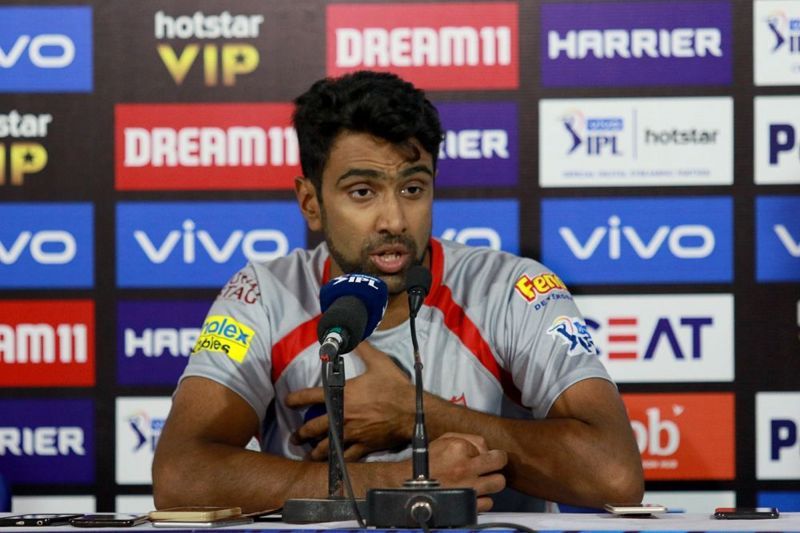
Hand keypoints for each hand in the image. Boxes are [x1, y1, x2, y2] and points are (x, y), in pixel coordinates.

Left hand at [285, 341, 415, 459]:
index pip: (310, 396)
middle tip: (295, 437)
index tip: (288, 401)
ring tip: (308, 455)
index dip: (295, 398)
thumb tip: (354, 338)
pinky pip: (345, 458)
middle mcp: (342, 416)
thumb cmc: (395, 387)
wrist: (411, 411)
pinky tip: (330, 465)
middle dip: (301, 433)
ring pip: (326, 447)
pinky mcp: (363, 446)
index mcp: (342, 394)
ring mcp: (351, 433)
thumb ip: (363, 349)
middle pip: (313, 427)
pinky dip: (336, 462)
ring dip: (314, 451)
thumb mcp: (379, 362)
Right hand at [427, 433, 506, 511]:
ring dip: (491, 481)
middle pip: (499, 461)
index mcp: (458, 448)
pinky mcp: (467, 505)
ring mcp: (468, 488)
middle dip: (496, 462)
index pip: (486, 445)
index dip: (481, 451)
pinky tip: (472, 494)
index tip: (475, 455)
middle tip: (490, 465)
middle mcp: (465, 467)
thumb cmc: (424, 464)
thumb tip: (486, 447)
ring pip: (498, 483)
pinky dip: (482, 499)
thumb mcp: (442, 440)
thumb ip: (467, 439)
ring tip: (480, 481)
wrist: (408, 486)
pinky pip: (489, 503)